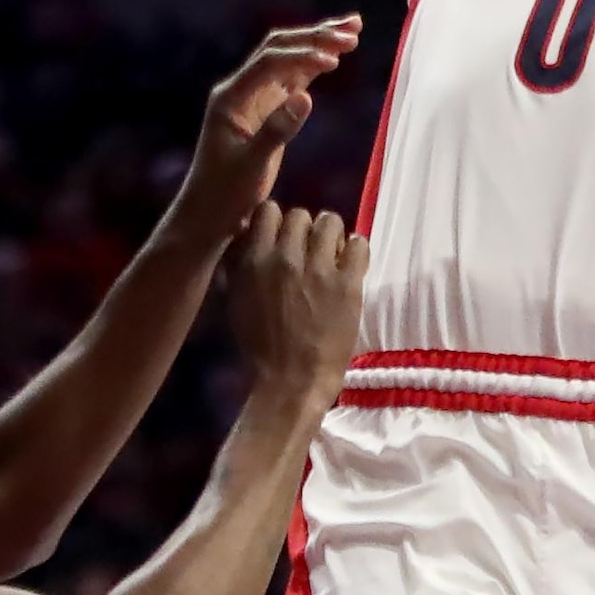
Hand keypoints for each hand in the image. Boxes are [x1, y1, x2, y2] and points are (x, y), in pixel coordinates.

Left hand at [166, 18, 361, 238]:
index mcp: (231, 97)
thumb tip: (307, 97)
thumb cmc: (225, 193)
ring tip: (353, 31)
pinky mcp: (266, 110)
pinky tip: (335, 58)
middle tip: (353, 30)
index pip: (270, 62)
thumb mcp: (252, 166)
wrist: (210, 212)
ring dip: (318, 44)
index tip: (335, 60)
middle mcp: (240, 90)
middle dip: (316, 37)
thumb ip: (277, 130)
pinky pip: (292, 79)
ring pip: (288, 60)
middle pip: (280, 49)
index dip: (303, 55)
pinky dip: (315, 66)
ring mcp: (253, 98)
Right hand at [224, 204, 367, 409]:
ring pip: (330, 221)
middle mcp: (284, 258)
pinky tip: (349, 267)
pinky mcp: (348, 283)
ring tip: (331, 258)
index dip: (278, 223)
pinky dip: (355, 251)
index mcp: (253, 261)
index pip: (268, 210)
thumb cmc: (259, 348)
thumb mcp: (236, 301)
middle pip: (300, 214)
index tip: (284, 241)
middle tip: (309, 254)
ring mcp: (318, 269)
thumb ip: (238, 263)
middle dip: (304, 231)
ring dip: (331, 237)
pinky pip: (358, 242)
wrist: (291, 384)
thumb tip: (243, 229)